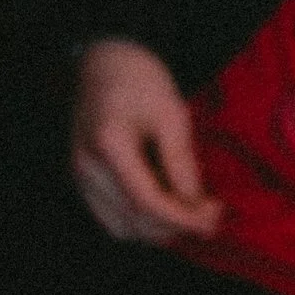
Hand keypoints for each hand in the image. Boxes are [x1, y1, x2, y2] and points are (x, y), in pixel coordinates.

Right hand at [70, 38, 222, 241]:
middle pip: (134, 221)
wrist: (106, 64)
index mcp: (108, 144)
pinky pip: (112, 219)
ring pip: (121, 228)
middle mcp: (86, 167)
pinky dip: (141, 224)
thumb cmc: (140, 81)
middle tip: (212, 216)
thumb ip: (182, 163)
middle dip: (176, 227)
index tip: (214, 219)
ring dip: (159, 230)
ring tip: (192, 213)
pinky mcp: (83, 182)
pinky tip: (167, 210)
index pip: (146, 201)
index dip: (183, 218)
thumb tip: (197, 207)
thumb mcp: (172, 113)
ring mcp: (80, 177)